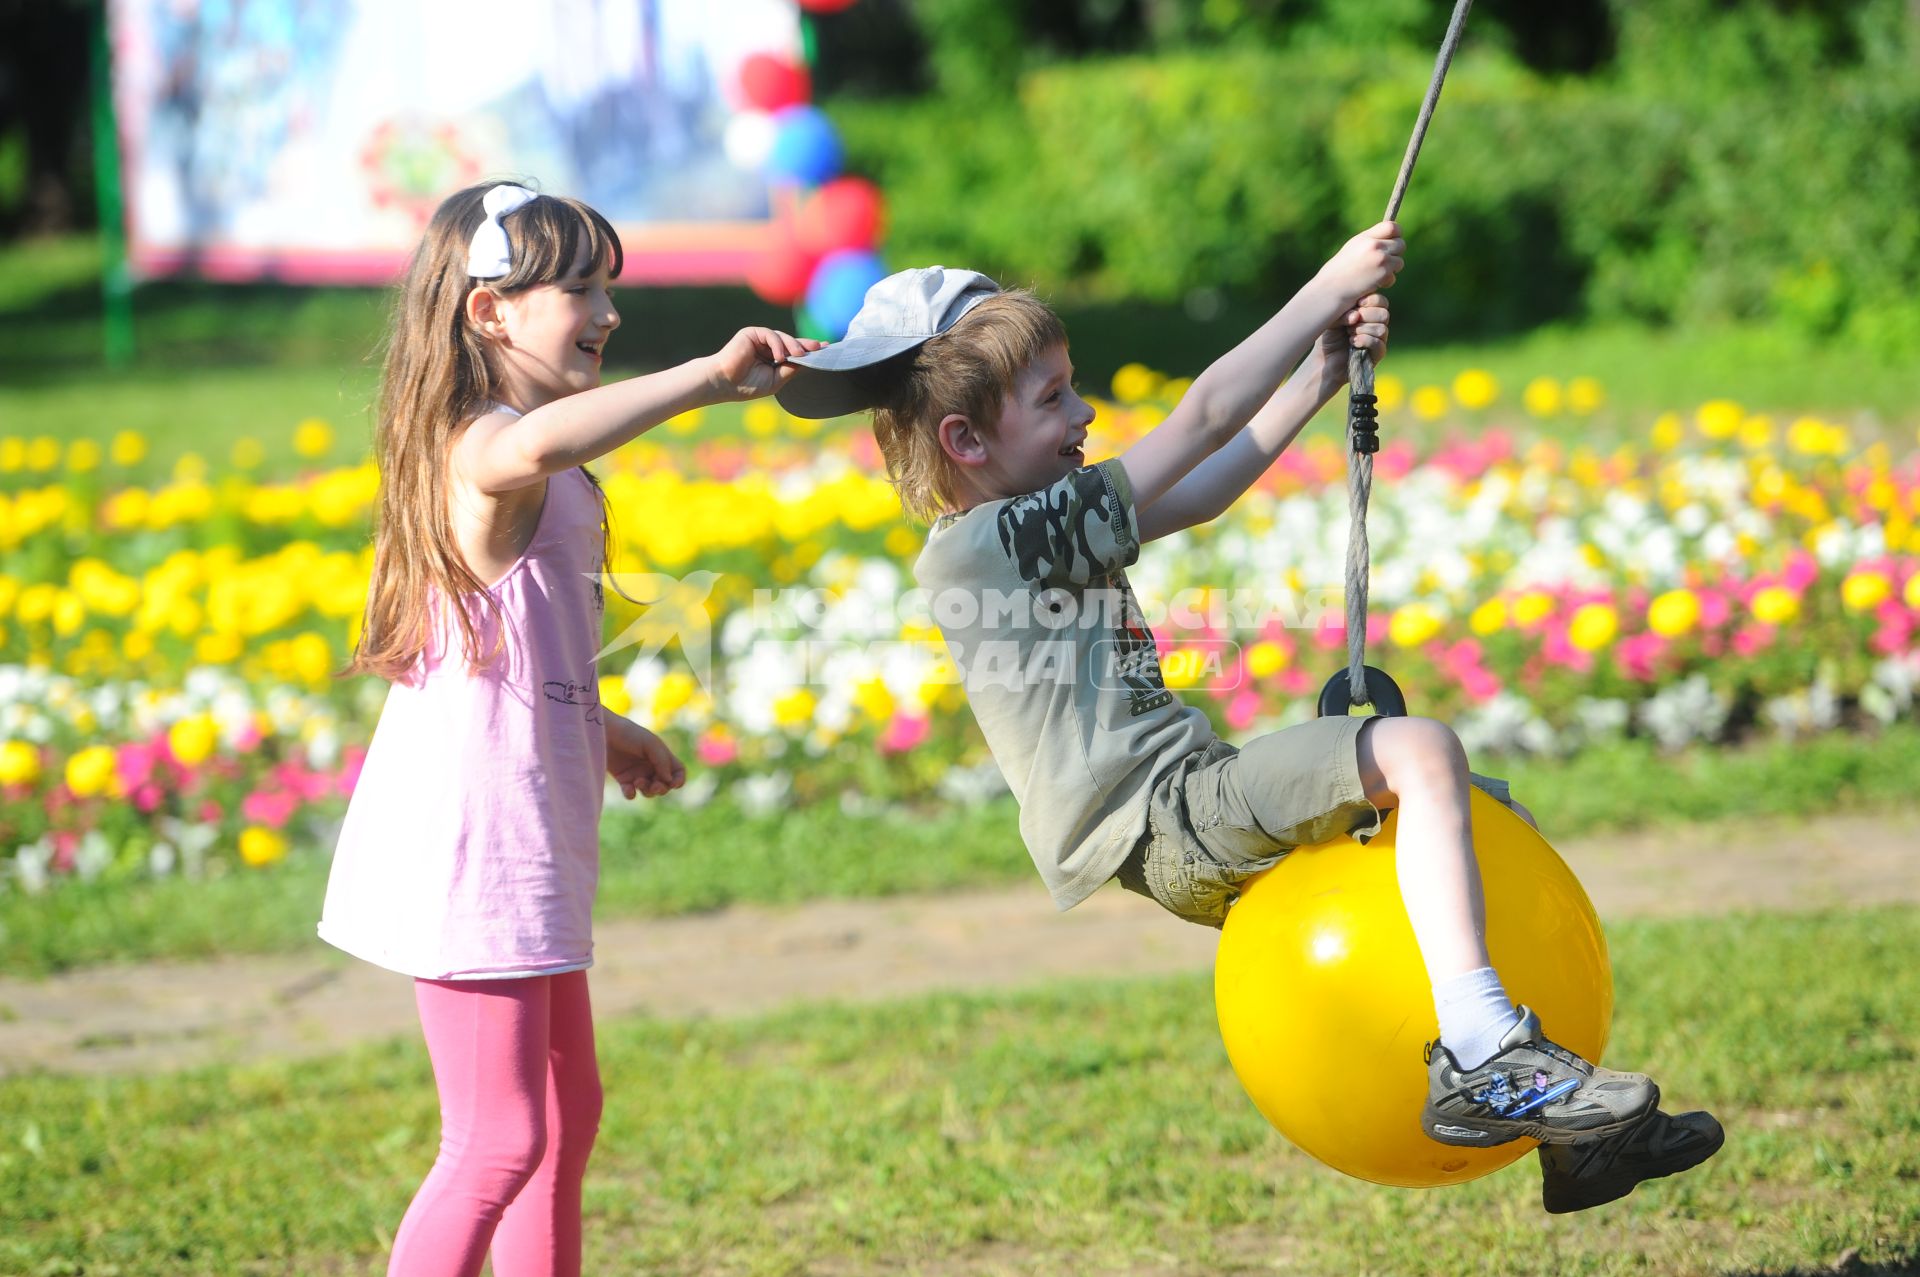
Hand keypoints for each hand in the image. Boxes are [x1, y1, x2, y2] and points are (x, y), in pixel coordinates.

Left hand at [605, 713, 685, 799]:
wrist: (604, 733)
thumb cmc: (628, 734)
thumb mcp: (650, 744)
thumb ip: (662, 761)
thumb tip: (669, 780)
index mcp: (661, 756)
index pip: (677, 771)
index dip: (678, 780)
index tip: (673, 784)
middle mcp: (651, 766)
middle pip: (664, 785)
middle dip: (661, 788)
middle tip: (654, 786)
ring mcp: (637, 774)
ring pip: (649, 791)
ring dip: (647, 790)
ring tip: (637, 782)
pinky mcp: (623, 779)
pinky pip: (631, 793)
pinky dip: (631, 794)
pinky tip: (629, 789)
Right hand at [707, 327, 825, 400]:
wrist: (724, 383)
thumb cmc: (747, 385)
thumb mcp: (776, 379)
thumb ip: (791, 369)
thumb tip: (808, 360)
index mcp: (773, 358)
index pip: (794, 352)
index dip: (809, 350)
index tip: (825, 349)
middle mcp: (768, 347)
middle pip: (792, 343)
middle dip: (806, 345)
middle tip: (820, 347)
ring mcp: (760, 339)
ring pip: (784, 338)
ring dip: (794, 346)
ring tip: (800, 356)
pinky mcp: (752, 333)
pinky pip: (771, 335)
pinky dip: (777, 345)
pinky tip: (779, 357)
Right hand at [1317, 221, 1404, 302]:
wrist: (1331, 289)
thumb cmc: (1340, 272)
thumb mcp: (1353, 249)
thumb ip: (1370, 241)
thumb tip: (1393, 237)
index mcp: (1365, 237)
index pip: (1392, 227)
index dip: (1396, 235)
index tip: (1393, 243)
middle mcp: (1373, 245)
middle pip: (1400, 244)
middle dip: (1395, 254)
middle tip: (1384, 263)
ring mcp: (1380, 258)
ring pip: (1400, 260)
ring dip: (1392, 268)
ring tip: (1377, 274)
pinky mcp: (1384, 272)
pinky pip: (1394, 274)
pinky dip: (1388, 280)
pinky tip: (1375, 283)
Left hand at [1317, 293, 1390, 368]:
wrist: (1324, 361)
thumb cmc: (1329, 337)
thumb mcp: (1333, 318)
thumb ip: (1344, 311)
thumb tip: (1356, 316)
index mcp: (1369, 312)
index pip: (1380, 301)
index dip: (1371, 300)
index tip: (1357, 303)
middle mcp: (1377, 325)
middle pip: (1384, 313)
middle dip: (1366, 315)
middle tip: (1350, 323)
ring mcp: (1378, 340)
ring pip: (1381, 329)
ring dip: (1362, 329)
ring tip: (1348, 333)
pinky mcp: (1377, 355)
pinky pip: (1378, 344)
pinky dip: (1365, 340)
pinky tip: (1353, 342)